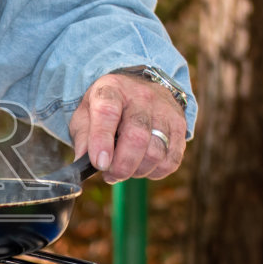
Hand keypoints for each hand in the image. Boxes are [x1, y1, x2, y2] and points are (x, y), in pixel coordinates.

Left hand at [68, 72, 186, 183]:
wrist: (139, 89)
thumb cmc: (109, 108)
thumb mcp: (86, 113)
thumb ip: (83, 137)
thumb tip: (84, 163)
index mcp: (112, 89)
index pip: (108, 112)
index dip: (102, 140)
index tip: (99, 163)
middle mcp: (141, 97)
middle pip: (137, 137)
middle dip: (122, 165)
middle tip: (110, 174)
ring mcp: (164, 110)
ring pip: (156, 152)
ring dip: (137, 171)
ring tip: (125, 170)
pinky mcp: (179, 125)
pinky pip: (171, 160)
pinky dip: (155, 172)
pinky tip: (142, 166)